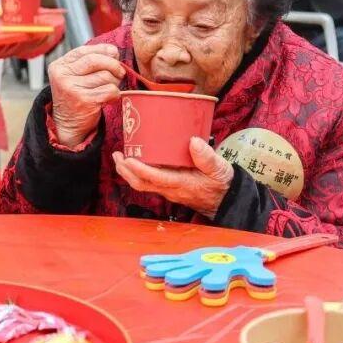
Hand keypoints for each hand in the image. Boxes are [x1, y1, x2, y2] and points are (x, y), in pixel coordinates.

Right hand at [48, 44, 124, 147]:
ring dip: (114, 82)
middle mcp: (62, 76)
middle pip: (95, 60)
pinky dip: (115, 93)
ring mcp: (72, 89)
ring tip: (109, 88)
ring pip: (105, 76)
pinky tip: (109, 98)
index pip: (84, 51)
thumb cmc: (75, 97)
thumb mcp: (73, 76)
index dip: (103, 49)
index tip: (114, 53)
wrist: (68, 125)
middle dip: (113, 64)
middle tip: (120, 72)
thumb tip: (114, 51)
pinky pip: (110, 90)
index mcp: (59, 66)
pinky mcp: (85, 101)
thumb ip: (88, 62)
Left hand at [113, 137, 233, 217]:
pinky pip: (149, 182)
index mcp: (181, 184)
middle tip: (117, 155)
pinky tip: (137, 160)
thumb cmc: (221, 184)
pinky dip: (138, 172)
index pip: (154, 179)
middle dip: (125, 171)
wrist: (226, 200)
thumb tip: (193, 141)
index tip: (128, 159)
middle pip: (141, 183)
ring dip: (129, 172)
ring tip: (121, 156)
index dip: (139, 169)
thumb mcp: (219, 169)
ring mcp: (168, 190)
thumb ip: (207, 157)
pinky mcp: (169, 187)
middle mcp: (170, 189)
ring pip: (142, 184)